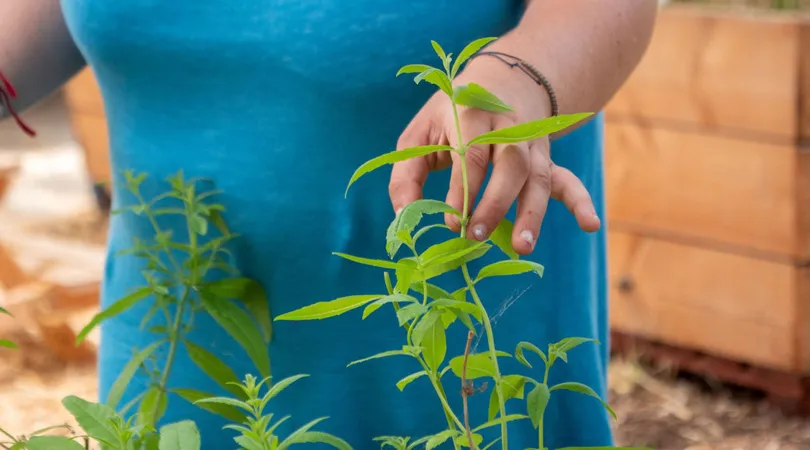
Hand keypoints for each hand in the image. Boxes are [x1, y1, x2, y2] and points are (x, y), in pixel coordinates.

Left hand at [388, 57, 599, 255]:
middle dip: (494, 204)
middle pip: (509, 165)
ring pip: (538, 178)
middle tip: (476, 235)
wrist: (501, 80)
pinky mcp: (545, 160)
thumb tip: (404, 216)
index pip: (471, 155)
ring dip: (531, 214)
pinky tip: (590, 224)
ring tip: (522, 247)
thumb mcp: (419, 134)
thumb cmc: (450, 116)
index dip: (462, 189)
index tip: (451, 220)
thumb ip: (406, 175)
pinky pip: (566, 179)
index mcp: (472, 114)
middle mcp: (508, 128)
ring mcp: (531, 144)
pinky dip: (580, 202)